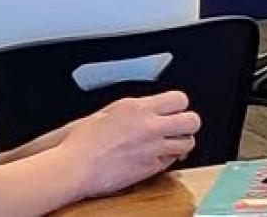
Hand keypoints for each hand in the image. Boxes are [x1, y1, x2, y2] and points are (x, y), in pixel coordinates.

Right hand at [58, 92, 200, 198]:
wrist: (74, 167)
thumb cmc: (81, 143)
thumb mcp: (107, 113)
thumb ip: (133, 110)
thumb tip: (146, 110)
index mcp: (137, 107)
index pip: (179, 99)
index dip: (180, 106)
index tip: (175, 111)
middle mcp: (150, 125)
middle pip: (192, 120)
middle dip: (188, 124)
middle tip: (179, 128)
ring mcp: (153, 147)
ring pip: (188, 142)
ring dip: (181, 143)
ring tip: (170, 145)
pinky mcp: (151, 167)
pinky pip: (172, 161)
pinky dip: (168, 159)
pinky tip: (157, 158)